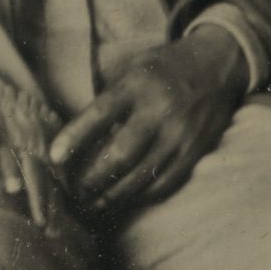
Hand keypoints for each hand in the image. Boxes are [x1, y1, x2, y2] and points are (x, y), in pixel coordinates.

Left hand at [47, 29, 248, 215]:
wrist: (217, 64)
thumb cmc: (162, 68)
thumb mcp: (132, 68)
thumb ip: (108, 98)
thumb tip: (74, 138)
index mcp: (137, 84)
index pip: (101, 114)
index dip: (75, 137)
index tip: (54, 158)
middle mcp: (160, 110)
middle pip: (121, 154)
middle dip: (92, 179)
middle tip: (74, 192)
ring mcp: (180, 134)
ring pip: (141, 177)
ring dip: (112, 197)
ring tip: (93, 205)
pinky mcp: (194, 151)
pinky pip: (164, 183)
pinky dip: (140, 196)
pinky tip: (124, 199)